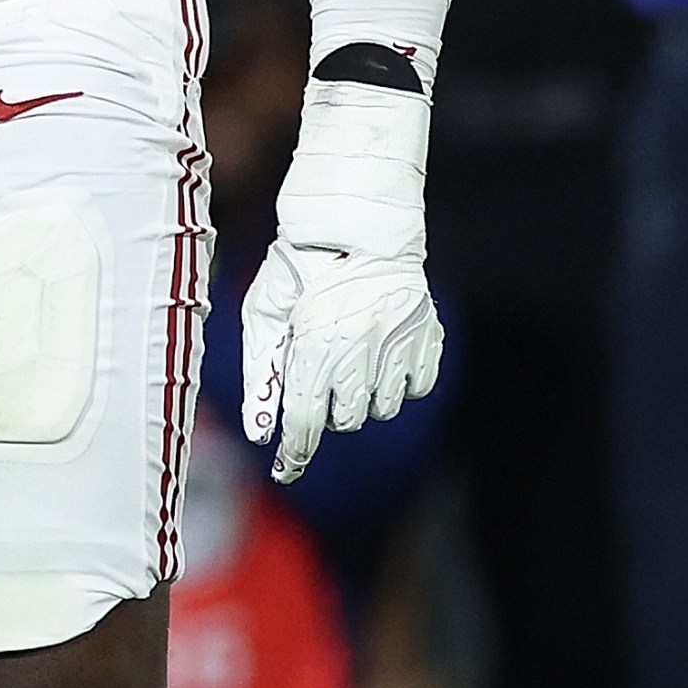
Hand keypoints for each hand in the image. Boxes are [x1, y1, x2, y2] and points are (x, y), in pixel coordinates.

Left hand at [240, 78, 443, 481]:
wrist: (357, 218)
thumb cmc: (299, 262)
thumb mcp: (265, 309)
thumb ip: (261, 372)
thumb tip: (259, 433)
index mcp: (316, 342)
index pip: (305, 420)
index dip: (294, 452)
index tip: (285, 469)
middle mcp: (361, 350)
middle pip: (345, 420)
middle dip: (327, 408)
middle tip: (319, 373)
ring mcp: (400, 344)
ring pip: (382, 408)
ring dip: (363, 393)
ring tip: (349, 353)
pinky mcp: (428, 337)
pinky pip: (416, 387)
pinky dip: (398, 380)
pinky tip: (380, 350)